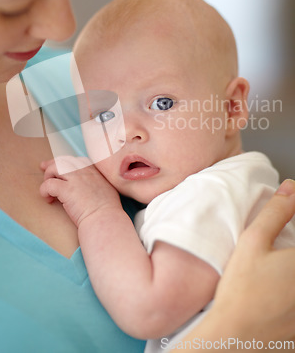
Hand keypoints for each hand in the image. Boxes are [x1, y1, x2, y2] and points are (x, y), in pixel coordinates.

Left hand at [40, 157, 121, 226]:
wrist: (104, 220)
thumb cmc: (107, 211)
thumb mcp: (107, 189)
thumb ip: (98, 183)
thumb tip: (91, 187)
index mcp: (94, 171)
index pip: (77, 161)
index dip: (66, 163)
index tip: (61, 170)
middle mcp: (84, 171)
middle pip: (63, 160)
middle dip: (52, 164)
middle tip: (44, 169)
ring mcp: (75, 179)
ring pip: (54, 168)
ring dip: (48, 176)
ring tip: (48, 190)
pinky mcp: (66, 190)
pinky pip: (48, 184)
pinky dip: (44, 190)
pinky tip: (48, 199)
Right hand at [210, 179, 294, 341]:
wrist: (237, 337)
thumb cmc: (242, 292)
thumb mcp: (253, 242)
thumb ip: (276, 212)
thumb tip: (290, 188)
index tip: (289, 212)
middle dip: (291, 242)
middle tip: (276, 250)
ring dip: (289, 268)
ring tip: (275, 270)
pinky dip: (290, 291)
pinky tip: (279, 290)